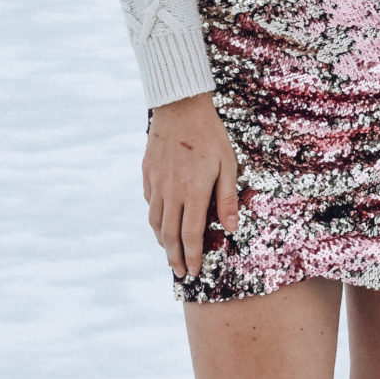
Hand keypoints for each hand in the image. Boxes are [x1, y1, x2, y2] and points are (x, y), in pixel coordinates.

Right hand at [143, 92, 239, 279]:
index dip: (192, 256)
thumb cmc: (210, 135)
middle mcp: (171, 192)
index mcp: (193, 192)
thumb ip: (227, 198)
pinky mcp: (148, 172)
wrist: (180, 106)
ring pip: (155, 220)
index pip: (190, 234)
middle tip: (180, 272)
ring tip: (169, 252)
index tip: (194, 271)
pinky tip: (160, 221)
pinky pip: (149, 201)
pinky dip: (154, 217)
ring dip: (162, 241)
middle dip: (175, 257)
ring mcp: (156, 183)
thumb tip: (231, 228)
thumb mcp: (228, 164)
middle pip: (169, 234)